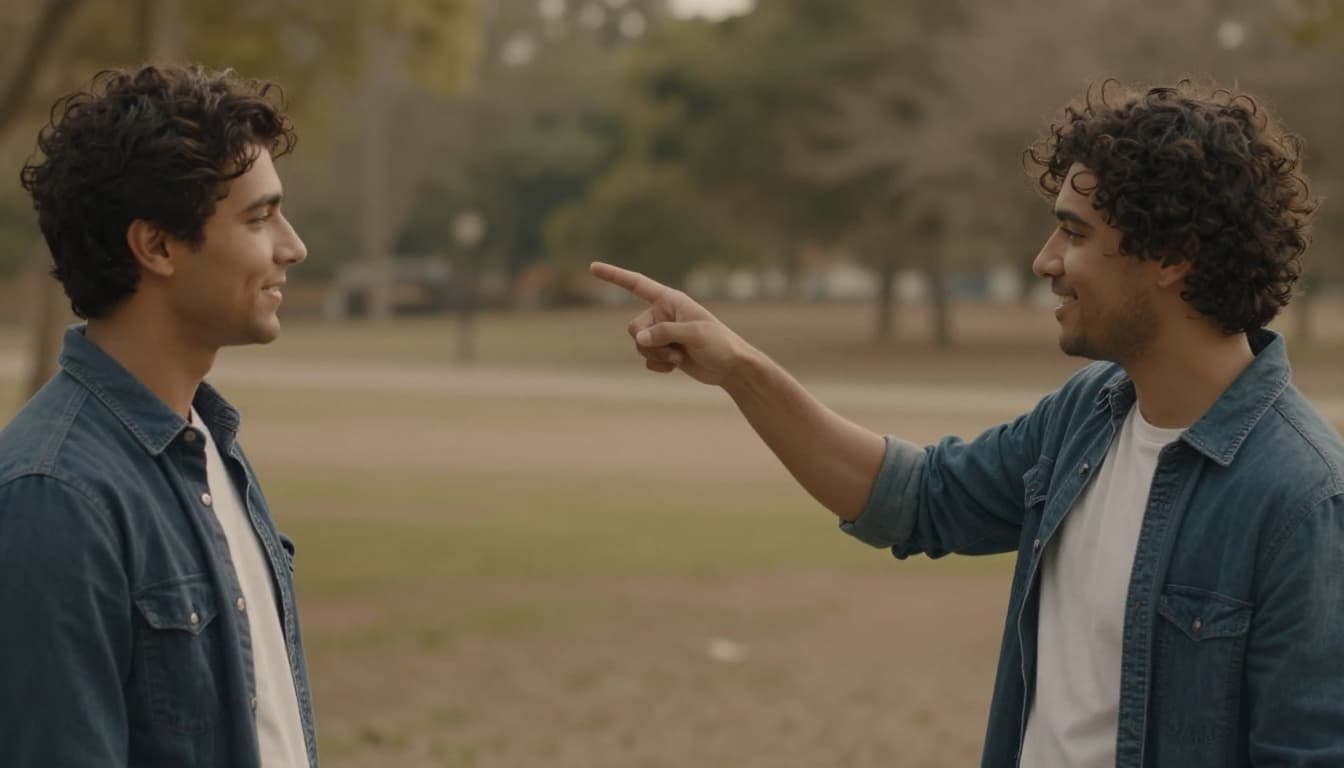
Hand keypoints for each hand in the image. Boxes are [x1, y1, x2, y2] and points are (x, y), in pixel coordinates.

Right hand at [589, 261, 754, 386]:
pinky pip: (647, 359)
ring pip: (639, 345)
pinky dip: (659, 365)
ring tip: (679, 357)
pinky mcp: (664, 351)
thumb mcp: (694, 334)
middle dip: (650, 343)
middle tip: (675, 350)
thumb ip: (665, 333)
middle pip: (634, 327)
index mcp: (670, 300)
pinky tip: (677, 366)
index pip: (637, 284)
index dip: (614, 276)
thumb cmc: (719, 344)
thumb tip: (639, 338)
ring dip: (657, 356)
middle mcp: (662, 314)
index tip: (593, 267)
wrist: (730, 368)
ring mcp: (662, 333)